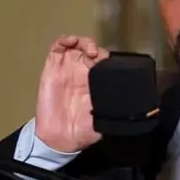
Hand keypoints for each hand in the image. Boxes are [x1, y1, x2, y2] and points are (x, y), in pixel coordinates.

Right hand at [35, 35, 108, 152]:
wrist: (60, 139)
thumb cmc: (82, 130)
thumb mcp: (106, 117)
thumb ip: (114, 104)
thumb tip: (128, 96)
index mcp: (95, 82)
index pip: (103, 61)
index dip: (106, 57)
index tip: (109, 62)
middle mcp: (80, 73)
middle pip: (89, 49)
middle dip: (95, 48)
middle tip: (97, 55)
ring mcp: (66, 69)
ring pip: (74, 45)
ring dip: (82, 41)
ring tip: (86, 48)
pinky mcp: (51, 69)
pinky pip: (56, 49)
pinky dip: (63, 40)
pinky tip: (69, 42)